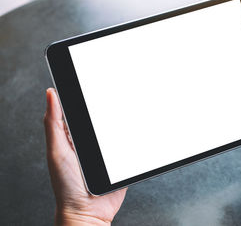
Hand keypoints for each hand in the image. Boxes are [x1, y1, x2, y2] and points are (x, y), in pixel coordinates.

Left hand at [44, 88, 126, 225]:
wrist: (89, 212)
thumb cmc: (67, 186)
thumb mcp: (57, 150)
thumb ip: (54, 124)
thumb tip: (50, 94)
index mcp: (72, 137)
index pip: (78, 110)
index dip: (84, 95)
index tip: (91, 80)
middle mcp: (89, 142)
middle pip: (101, 118)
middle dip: (109, 106)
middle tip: (117, 90)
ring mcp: (105, 152)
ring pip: (116, 129)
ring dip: (124, 120)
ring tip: (131, 106)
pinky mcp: (119, 161)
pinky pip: (128, 145)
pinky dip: (133, 137)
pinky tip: (138, 128)